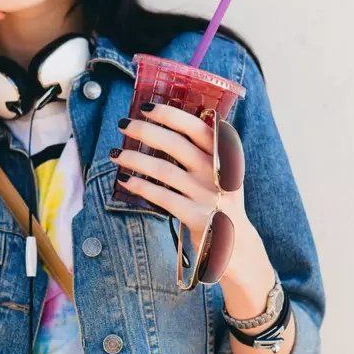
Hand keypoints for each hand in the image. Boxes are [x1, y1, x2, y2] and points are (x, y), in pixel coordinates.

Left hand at [109, 103, 251, 279]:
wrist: (238, 245)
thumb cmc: (221, 201)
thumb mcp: (223, 172)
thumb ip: (205, 150)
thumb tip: (167, 124)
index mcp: (227, 156)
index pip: (198, 128)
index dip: (171, 116)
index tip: (147, 108)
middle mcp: (219, 173)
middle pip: (176, 145)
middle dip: (145, 131)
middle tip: (123, 124)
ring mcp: (208, 195)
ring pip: (164, 170)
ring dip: (135, 159)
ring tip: (115, 153)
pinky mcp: (197, 217)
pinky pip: (162, 197)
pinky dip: (140, 186)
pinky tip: (124, 180)